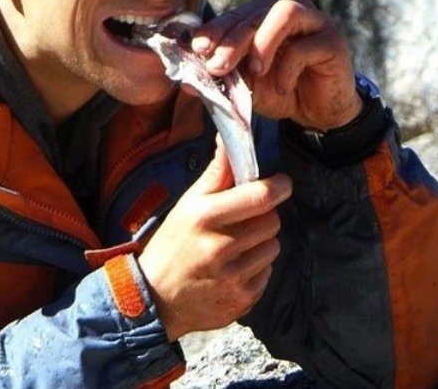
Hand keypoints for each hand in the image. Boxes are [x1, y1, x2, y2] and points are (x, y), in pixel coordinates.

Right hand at [138, 141, 291, 340]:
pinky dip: (257, 267)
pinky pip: (268, 273)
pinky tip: (235, 266)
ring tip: (238, 243)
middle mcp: (221, 247)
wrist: (156, 298)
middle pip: (272, 221)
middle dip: (265, 215)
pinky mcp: (243, 299)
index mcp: (205, 217)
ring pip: (273, 247)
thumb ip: (216, 173)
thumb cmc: (173, 243)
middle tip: (248, 217)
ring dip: (262, 242)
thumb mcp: (188, 204)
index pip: (259, 196)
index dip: (278, 186)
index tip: (281, 183)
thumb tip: (229, 138)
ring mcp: (233, 277)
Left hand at [192, 0, 362, 129]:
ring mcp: (313, 21)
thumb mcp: (244, 86)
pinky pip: (306, 46)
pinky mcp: (332, 40)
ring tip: (255, 71)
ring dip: (263, 42)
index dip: (215, 29)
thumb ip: (221, 78)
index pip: (234, 15)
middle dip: (233, 39)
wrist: (317, 112)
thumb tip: (186, 83)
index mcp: (262, 16)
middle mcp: (287, 11)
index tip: (198, 49)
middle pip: (255, 13)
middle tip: (216, 66)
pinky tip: (283, 86)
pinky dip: (288, 68)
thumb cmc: (278, 91)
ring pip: (284, 13)